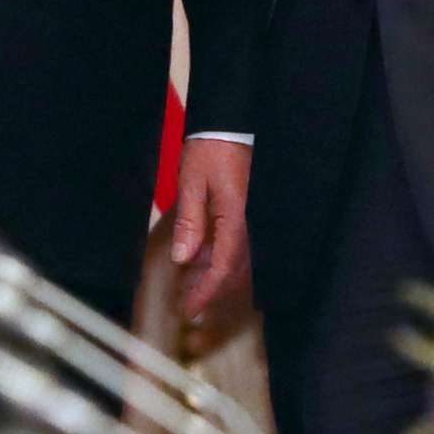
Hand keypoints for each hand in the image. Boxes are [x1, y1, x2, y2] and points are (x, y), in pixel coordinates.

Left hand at [170, 137, 251, 321]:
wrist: (231, 123)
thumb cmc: (210, 149)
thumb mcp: (192, 182)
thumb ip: (189, 222)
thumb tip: (182, 259)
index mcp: (236, 219)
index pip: (224, 267)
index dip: (207, 292)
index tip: (189, 310)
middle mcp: (250, 223)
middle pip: (235, 270)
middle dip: (211, 289)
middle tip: (185, 302)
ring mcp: (252, 218)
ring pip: (237, 259)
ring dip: (214, 274)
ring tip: (187, 281)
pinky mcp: (249, 211)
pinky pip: (237, 243)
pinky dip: (219, 256)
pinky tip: (199, 256)